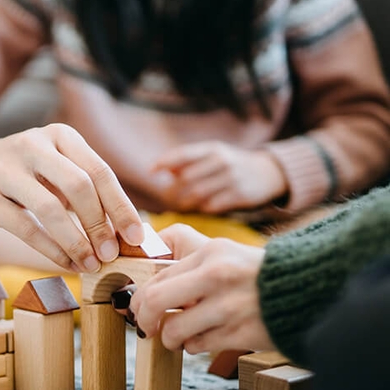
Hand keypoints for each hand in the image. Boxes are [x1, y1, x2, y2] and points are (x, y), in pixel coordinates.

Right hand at [0, 125, 144, 271]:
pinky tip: (67, 264)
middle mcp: (33, 146)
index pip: (99, 171)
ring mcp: (5, 171)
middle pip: (78, 186)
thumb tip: (127, 231)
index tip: (137, 237)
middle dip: (100, 225)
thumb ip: (86, 191)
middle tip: (112, 254)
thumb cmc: (22, 174)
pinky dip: (51, 250)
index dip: (121, 207)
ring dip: (76, 242)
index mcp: (60, 136)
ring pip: (50, 208)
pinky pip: (25, 228)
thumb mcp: (55, 168)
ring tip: (91, 264)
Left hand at [130, 231, 274, 353]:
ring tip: (176, 338)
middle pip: (153, 301)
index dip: (140, 297)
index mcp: (211, 253)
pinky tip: (203, 339)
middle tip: (145, 327)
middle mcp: (217, 276)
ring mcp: (229, 306)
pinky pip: (197, 346)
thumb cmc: (260, 276)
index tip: (140, 307)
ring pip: (173, 330)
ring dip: (169, 339)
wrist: (310, 292)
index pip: (157, 277)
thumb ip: (191, 266)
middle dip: (143, 319)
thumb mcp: (226, 255)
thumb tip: (149, 287)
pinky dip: (193, 347)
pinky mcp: (240, 332)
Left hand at [154, 141, 287, 213]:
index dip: (164, 162)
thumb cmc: (232, 164)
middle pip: (186, 178)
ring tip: (181, 204)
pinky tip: (201, 207)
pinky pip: (212, 206)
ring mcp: (232, 178)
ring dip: (184, 202)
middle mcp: (222, 161)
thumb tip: (163, 170)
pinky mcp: (241, 195)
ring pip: (197, 194)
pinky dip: (202, 208)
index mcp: (213, 149)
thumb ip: (189, 161)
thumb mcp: (214, 155)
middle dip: (173, 190)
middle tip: (168, 197)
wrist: (269, 173)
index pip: (183, 154)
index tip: (151, 171)